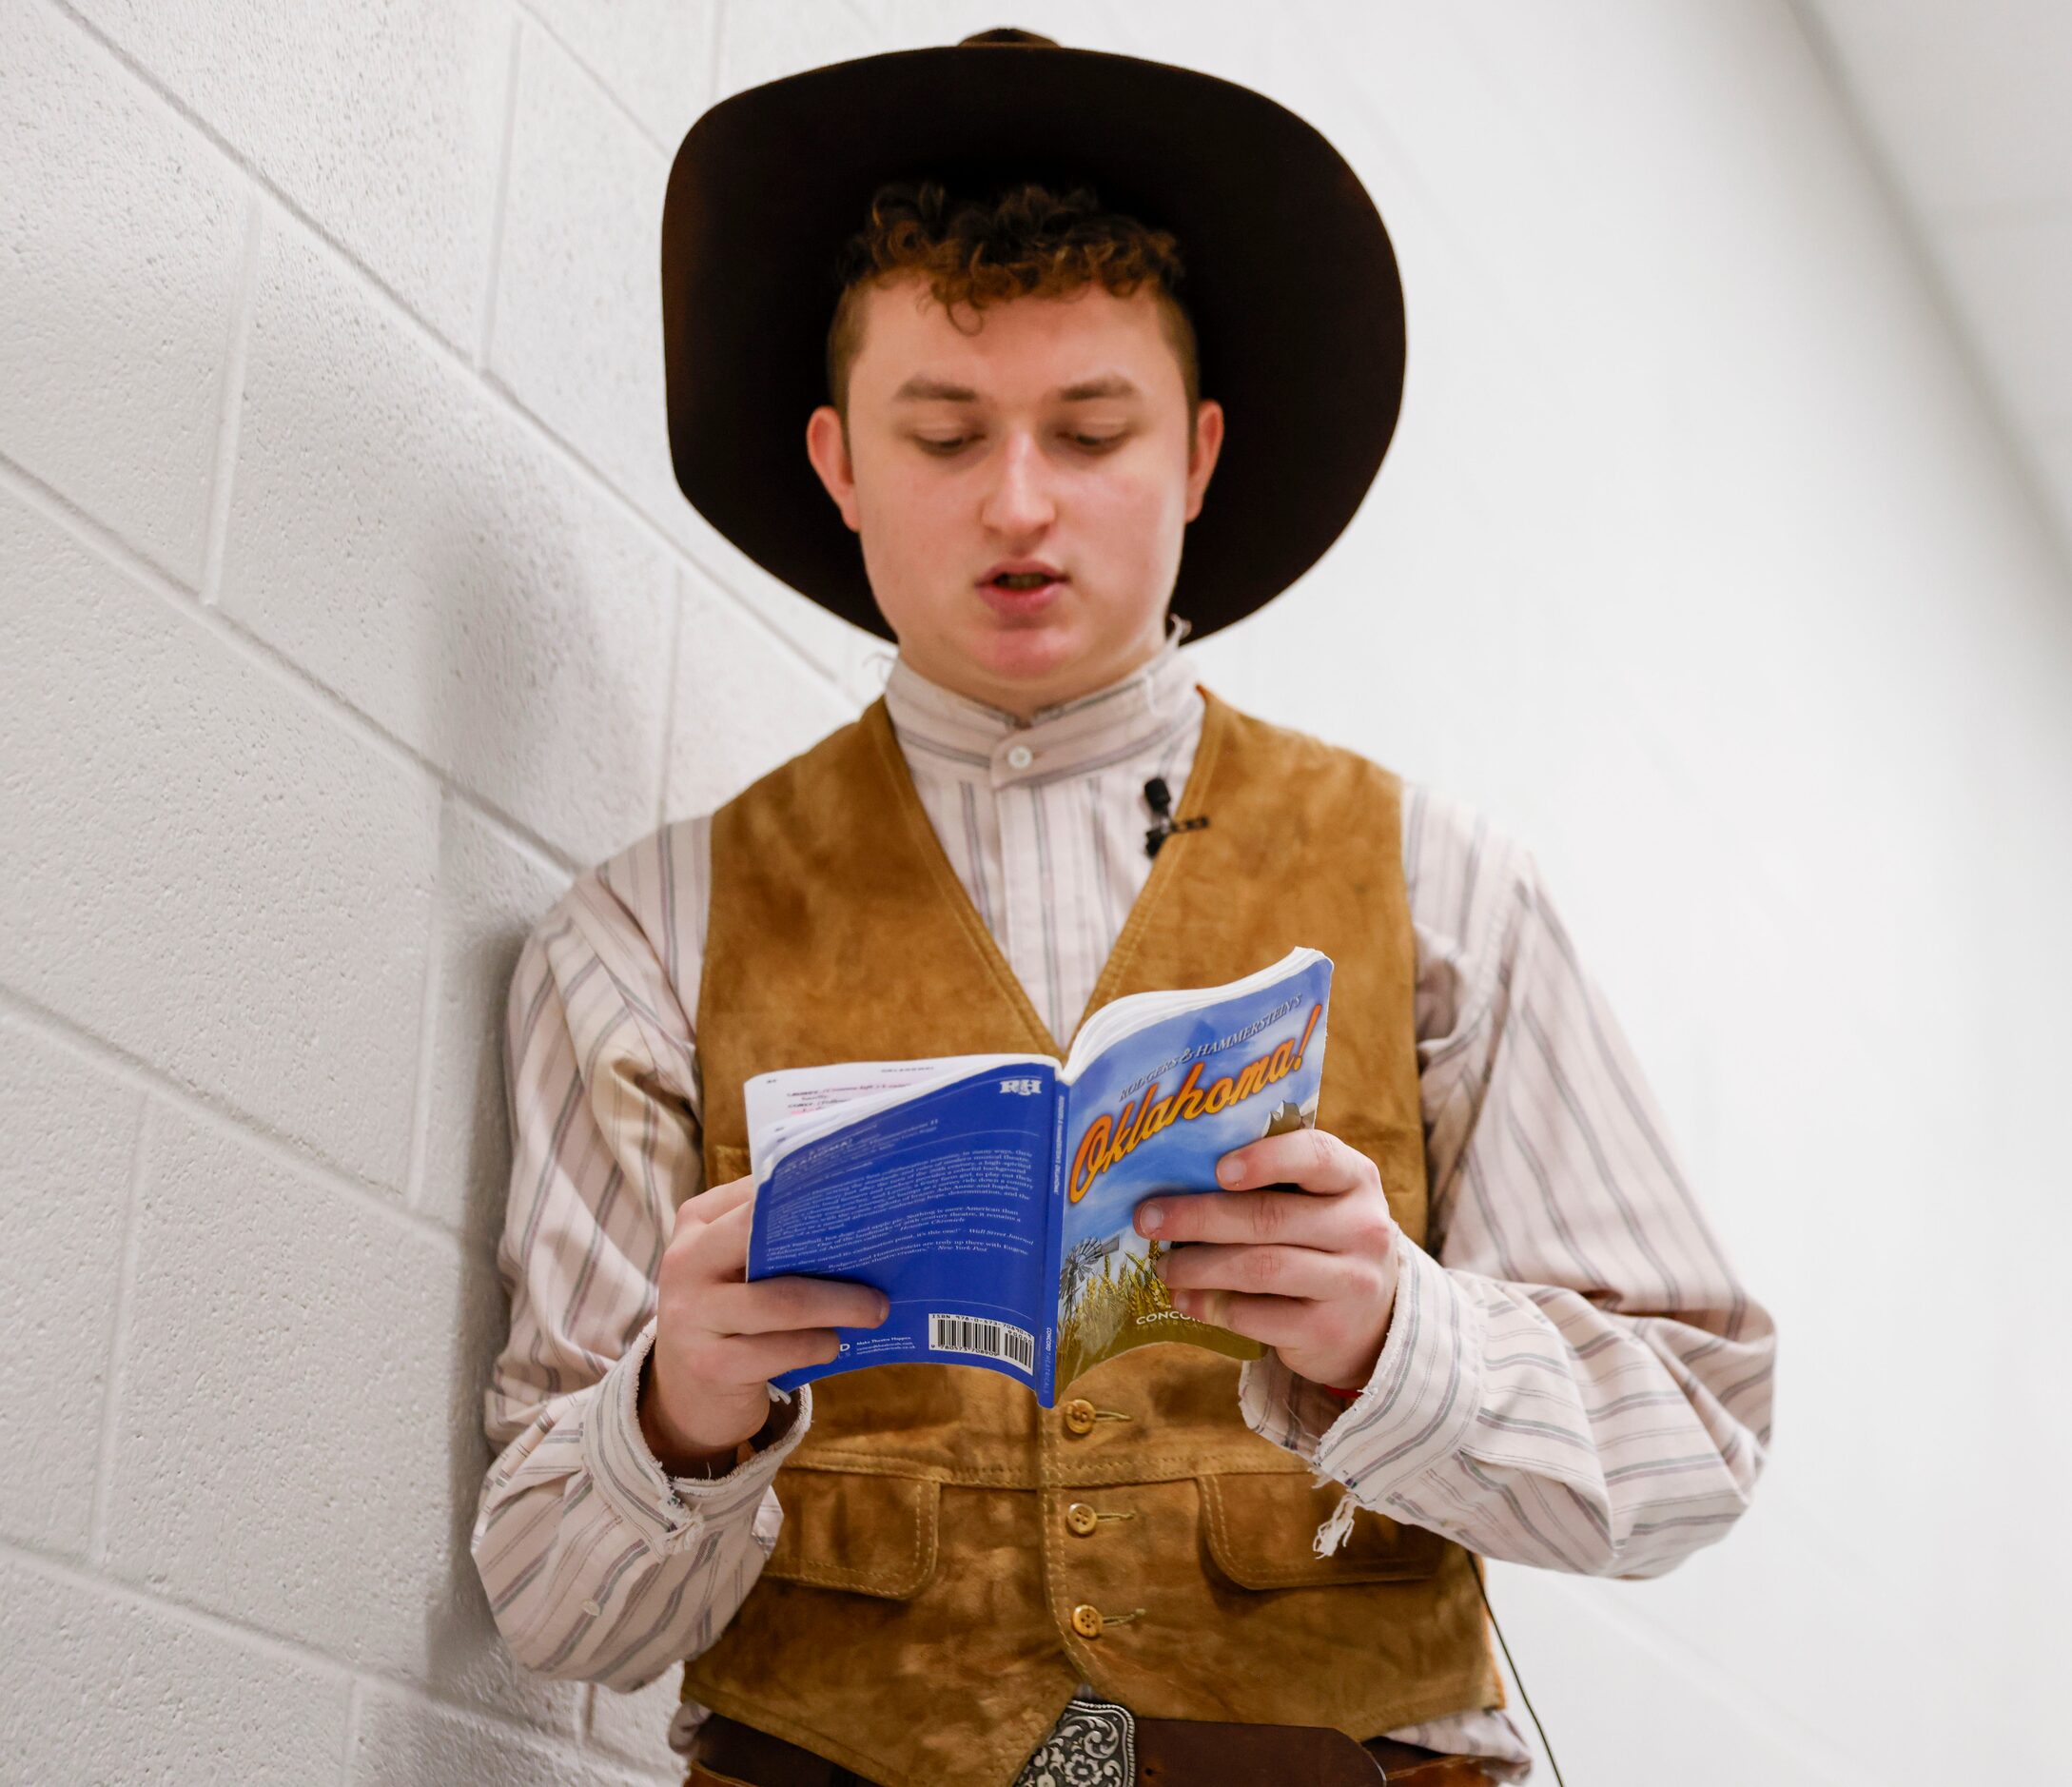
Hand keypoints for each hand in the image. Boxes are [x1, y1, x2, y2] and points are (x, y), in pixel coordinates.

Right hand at [640, 1173, 889, 1469]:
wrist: (683, 1394)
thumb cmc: (729, 1314)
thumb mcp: (734, 1267)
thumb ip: (772, 1238)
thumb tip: (859, 1219)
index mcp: (697, 1222)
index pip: (756, 1192)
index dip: (809, 1191)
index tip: (861, 1196)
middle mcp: (685, 1261)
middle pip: (763, 1238)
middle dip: (831, 1248)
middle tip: (882, 1261)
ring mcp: (692, 1316)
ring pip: (783, 1301)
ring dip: (840, 1305)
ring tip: (875, 1310)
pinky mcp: (711, 1365)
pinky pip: (783, 1350)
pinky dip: (819, 1345)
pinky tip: (833, 1344)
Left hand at [1133, 1127, 1399, 1391]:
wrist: (1373, 1322)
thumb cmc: (1324, 1241)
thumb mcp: (1319, 1201)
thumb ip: (1272, 1181)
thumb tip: (1176, 1174)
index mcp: (1355, 1179)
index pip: (1316, 1156)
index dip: (1265, 1159)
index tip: (1216, 1169)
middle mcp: (1363, 1228)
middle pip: (1270, 1217)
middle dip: (1198, 1217)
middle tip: (1147, 1218)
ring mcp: (1351, 1283)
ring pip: (1259, 1268)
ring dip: (1198, 1266)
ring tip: (1163, 1265)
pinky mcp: (1327, 1330)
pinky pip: (1257, 1316)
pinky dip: (1212, 1306)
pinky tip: (1185, 1299)